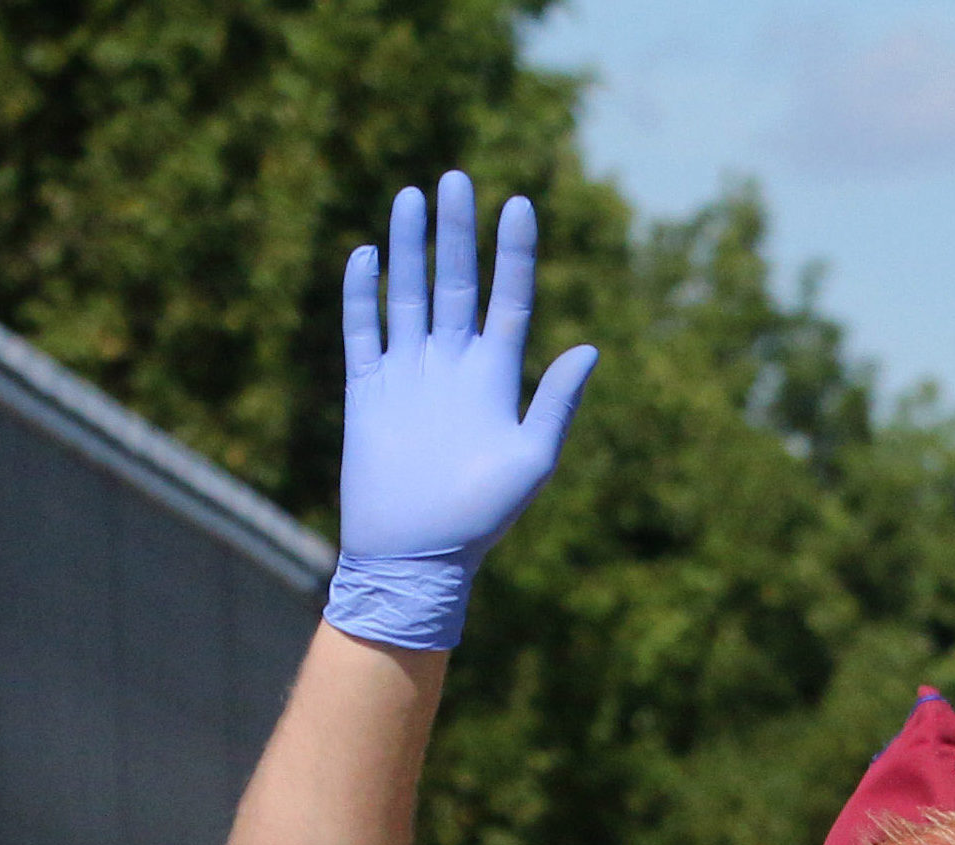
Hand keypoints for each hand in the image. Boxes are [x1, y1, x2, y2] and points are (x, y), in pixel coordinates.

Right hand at [327, 171, 597, 650]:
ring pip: (410, 294)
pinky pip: (364, 332)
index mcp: (495, 376)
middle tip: (455, 177)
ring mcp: (408, 374)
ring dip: (410, 246)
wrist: (415, 558)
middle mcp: (452, 366)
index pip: (509, 297)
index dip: (514, 252)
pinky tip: (367, 255)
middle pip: (455, 281)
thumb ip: (556, 403)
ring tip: (412, 195)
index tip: (519, 202)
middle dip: (456, 230)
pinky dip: (364, 295)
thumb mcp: (531, 460)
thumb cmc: (480, 519)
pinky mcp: (368, 391)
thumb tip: (590, 348)